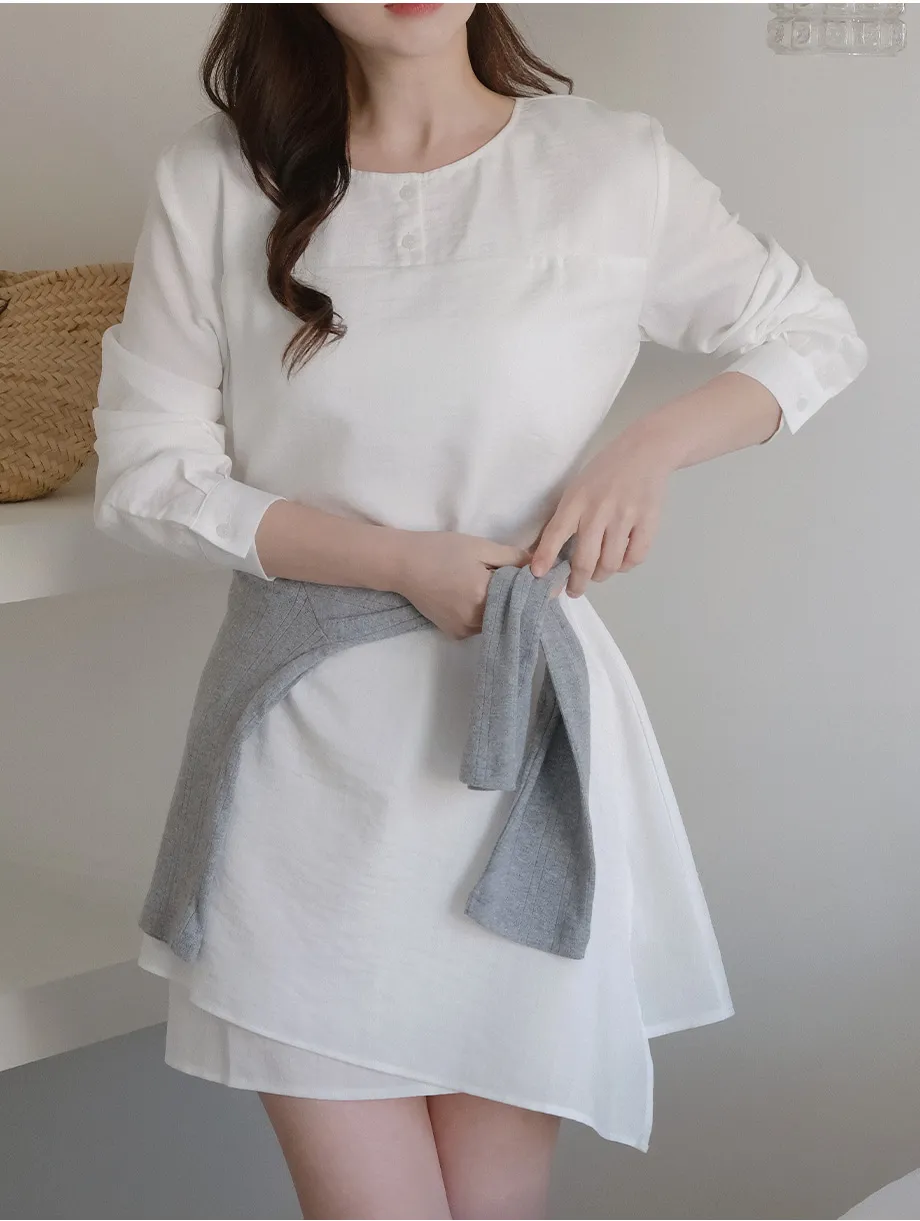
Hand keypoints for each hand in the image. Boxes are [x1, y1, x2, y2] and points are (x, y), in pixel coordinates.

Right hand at [389, 530, 558, 639]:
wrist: (402, 565)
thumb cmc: (441, 550)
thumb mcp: (480, 547)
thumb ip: (512, 558)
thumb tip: (540, 565)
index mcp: (484, 596)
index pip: (523, 596)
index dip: (538, 589)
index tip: (552, 583)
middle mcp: (476, 620)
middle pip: (511, 612)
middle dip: (522, 599)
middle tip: (530, 584)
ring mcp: (464, 630)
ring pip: (497, 621)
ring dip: (505, 609)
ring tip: (506, 590)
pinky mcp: (455, 634)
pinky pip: (481, 627)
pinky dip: (487, 615)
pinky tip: (481, 599)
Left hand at [529, 435, 671, 597]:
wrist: (645, 452)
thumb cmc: (604, 471)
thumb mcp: (577, 488)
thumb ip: (566, 518)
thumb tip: (549, 554)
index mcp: (577, 500)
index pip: (556, 534)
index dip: (545, 558)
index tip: (538, 576)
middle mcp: (599, 511)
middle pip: (585, 560)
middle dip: (576, 582)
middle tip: (574, 589)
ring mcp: (625, 517)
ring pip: (610, 564)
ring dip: (601, 576)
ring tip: (597, 574)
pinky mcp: (647, 522)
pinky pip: (635, 558)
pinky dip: (625, 566)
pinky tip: (620, 562)